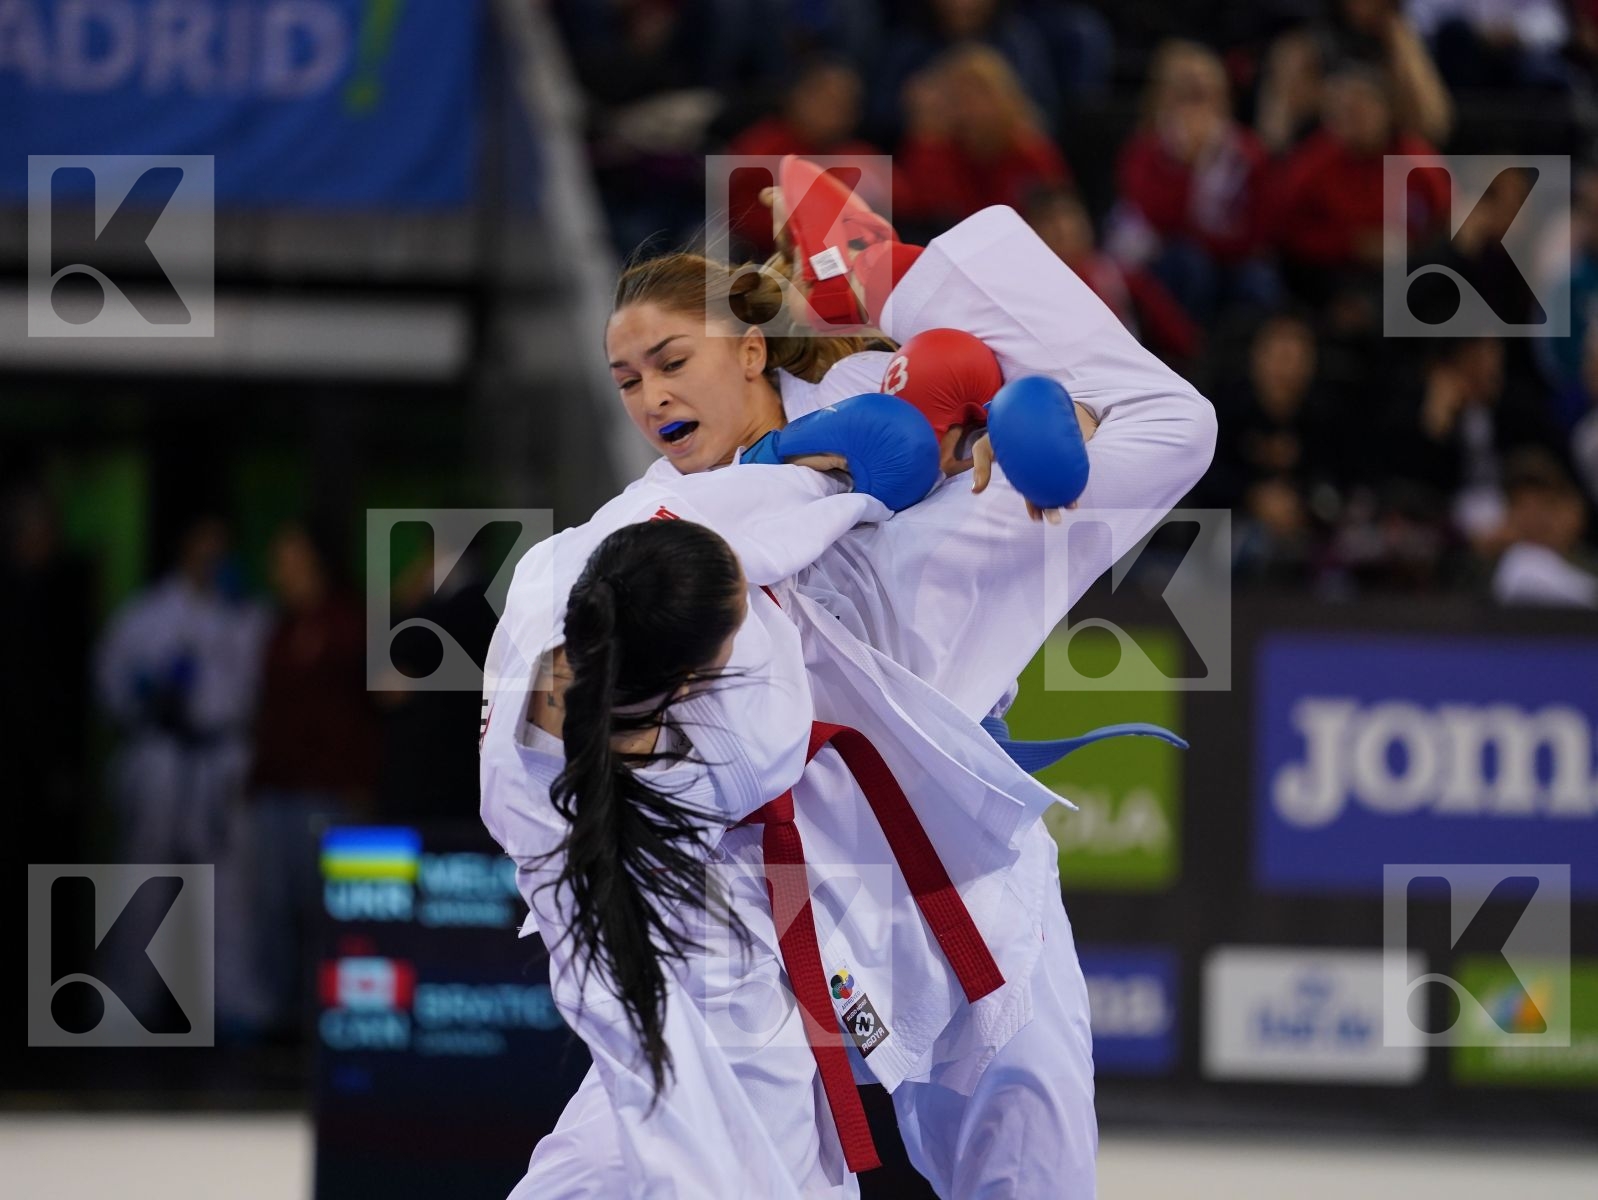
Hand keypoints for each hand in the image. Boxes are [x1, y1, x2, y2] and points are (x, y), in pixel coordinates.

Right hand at [966, 402, 1097, 522]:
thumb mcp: (985, 445)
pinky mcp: (1066, 446)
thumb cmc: (1002, 428)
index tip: (1035, 519)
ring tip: (1072, 507)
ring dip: (1066, 497)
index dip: (1034, 508)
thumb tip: (975, 491)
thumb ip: (980, 466)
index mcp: (1024, 473)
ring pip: (1060, 482)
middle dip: (1051, 509)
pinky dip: (1075, 476)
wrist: (1025, 401)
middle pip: (1047, 493)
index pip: (1030, 495)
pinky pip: (1071, 465)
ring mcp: (1053, 458)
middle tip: (1056, 521)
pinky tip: (1078, 485)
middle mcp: (1040, 469)